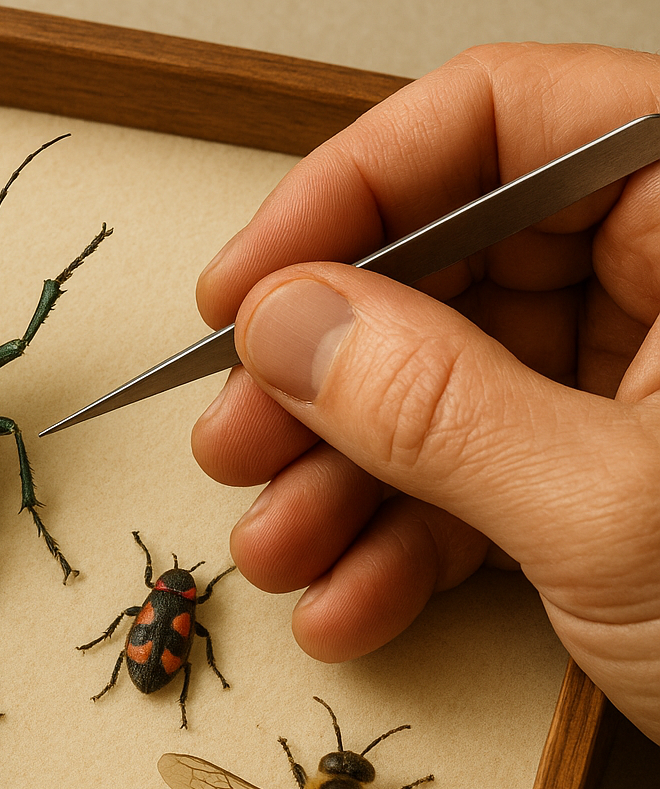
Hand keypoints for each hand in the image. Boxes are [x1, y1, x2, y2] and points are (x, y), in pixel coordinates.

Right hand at [191, 43, 659, 738]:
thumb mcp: (618, 511)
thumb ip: (437, 404)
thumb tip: (289, 320)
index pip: (503, 122)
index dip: (349, 193)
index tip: (247, 286)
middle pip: (450, 267)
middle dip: (324, 374)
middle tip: (236, 437)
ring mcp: (650, 386)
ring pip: (447, 385)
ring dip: (340, 476)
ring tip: (278, 547)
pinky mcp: (622, 479)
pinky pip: (482, 477)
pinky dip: (404, 544)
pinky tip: (353, 600)